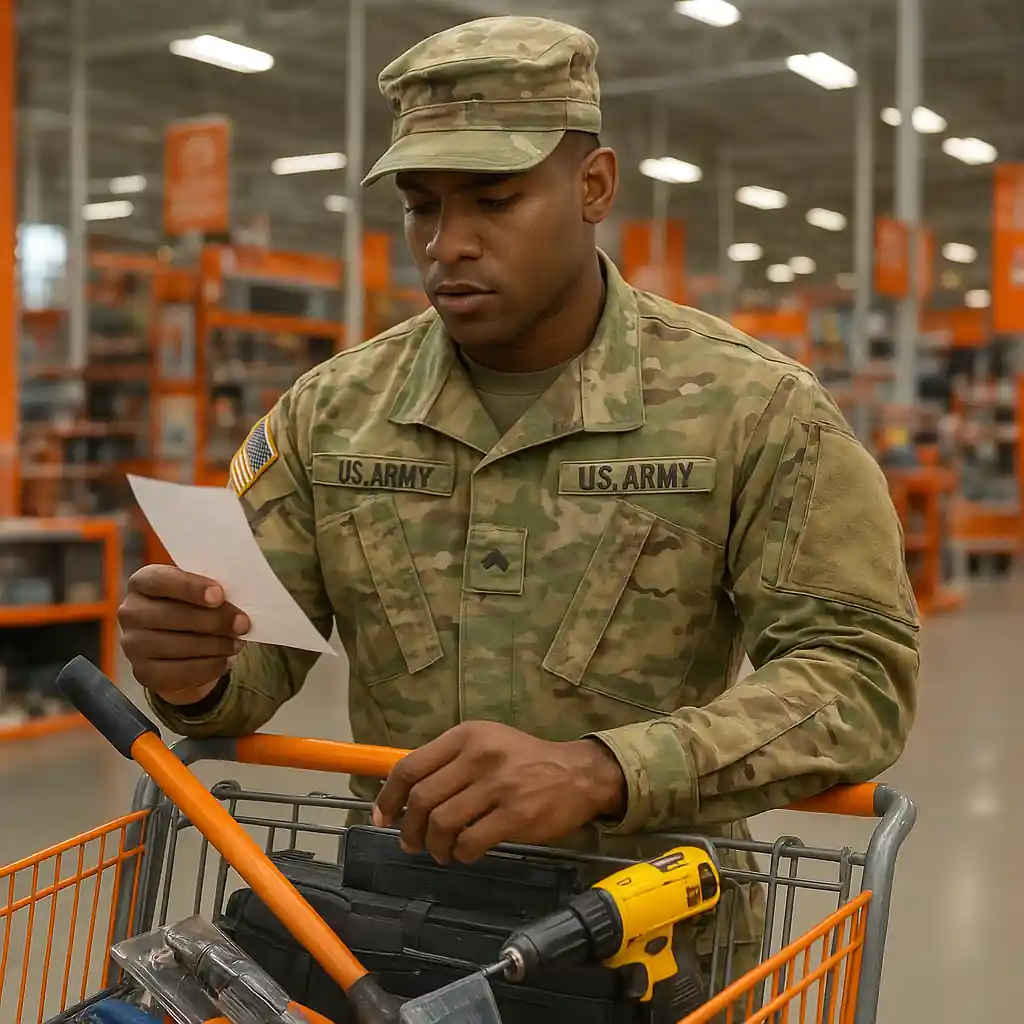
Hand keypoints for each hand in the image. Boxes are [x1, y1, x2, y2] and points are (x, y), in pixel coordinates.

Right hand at [118, 565, 250, 705]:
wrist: (180, 645)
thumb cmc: (193, 607)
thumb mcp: (198, 592)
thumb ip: (210, 592)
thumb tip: (237, 603)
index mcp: (142, 583)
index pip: (160, 581)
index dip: (190, 588)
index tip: (219, 595)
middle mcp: (130, 613)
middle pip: (172, 616)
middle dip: (214, 620)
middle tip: (243, 624)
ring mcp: (133, 645)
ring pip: (179, 646)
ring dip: (215, 645)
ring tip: (237, 642)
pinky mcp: (143, 673)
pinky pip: (181, 672)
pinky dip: (209, 666)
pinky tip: (224, 659)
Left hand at [371, 721, 625, 864]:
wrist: (578, 774)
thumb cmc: (524, 760)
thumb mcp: (486, 743)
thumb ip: (448, 761)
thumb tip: (403, 796)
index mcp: (466, 735)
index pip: (410, 766)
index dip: (388, 797)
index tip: (383, 818)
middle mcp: (479, 756)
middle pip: (422, 799)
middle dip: (409, 828)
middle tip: (412, 843)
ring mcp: (498, 785)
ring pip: (442, 823)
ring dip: (434, 846)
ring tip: (440, 851)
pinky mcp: (515, 814)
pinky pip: (470, 842)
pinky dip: (461, 854)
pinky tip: (465, 853)